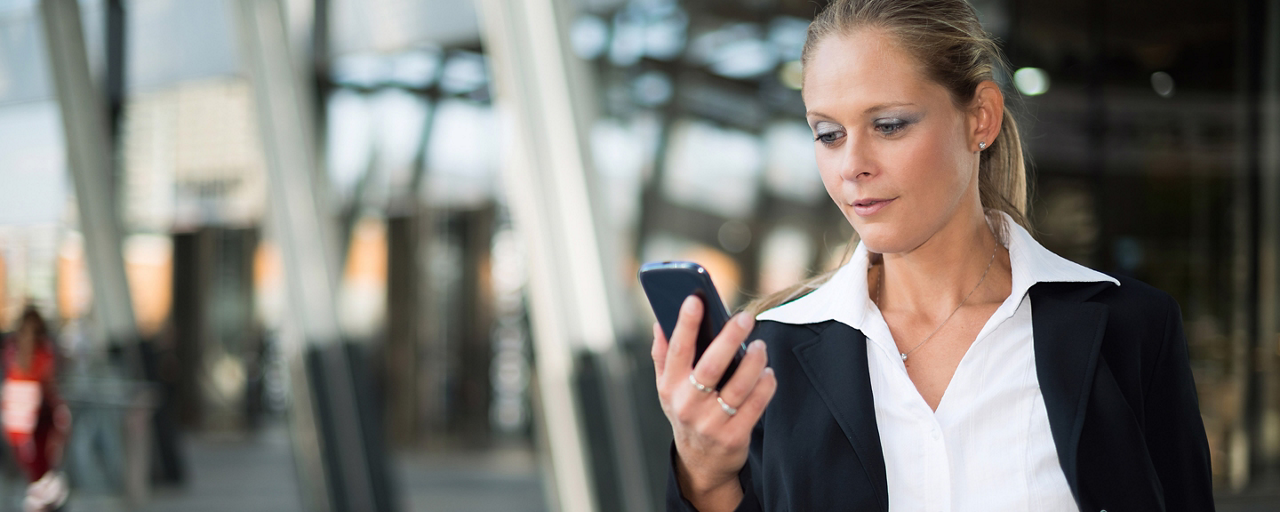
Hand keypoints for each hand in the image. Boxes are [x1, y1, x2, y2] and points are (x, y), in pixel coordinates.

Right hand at [652, 296, 776, 510]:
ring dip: (753, 362)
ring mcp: (711, 423)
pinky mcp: (734, 437)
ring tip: (760, 345)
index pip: (677, 350)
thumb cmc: (686, 411)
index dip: (685, 324)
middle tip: (745, 317)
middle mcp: (688, 405)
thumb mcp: (667, 388)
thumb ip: (663, 355)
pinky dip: (765, 386)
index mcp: (670, 387)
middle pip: (711, 366)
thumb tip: (657, 322)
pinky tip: (768, 372)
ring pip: (738, 387)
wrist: (700, 461)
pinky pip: (755, 406)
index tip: (695, 298)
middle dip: (729, 338)